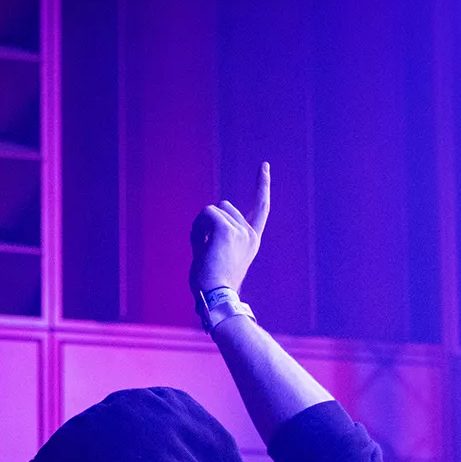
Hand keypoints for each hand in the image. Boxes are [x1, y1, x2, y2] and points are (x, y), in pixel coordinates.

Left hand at [189, 161, 270, 293]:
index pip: (260, 207)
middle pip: (224, 206)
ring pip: (213, 209)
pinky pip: (205, 214)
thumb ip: (217, 235)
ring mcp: (240, 230)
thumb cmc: (212, 284)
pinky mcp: (226, 229)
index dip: (262, 185)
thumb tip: (206, 217)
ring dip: (201, 226)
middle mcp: (250, 233)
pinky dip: (196, 228)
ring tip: (203, 250)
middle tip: (205, 249)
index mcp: (251, 240)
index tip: (264, 166)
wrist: (216, 296)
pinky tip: (199, 246)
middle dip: (209, 222)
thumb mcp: (217, 254)